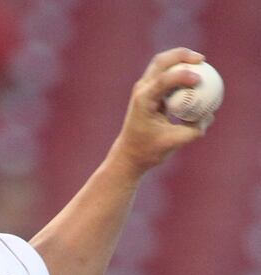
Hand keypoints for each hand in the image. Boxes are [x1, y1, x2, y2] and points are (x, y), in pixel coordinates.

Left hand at [111, 47, 211, 175]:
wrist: (130, 152)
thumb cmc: (149, 149)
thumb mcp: (174, 142)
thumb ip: (194, 129)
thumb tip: (210, 114)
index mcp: (143, 101)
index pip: (162, 80)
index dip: (182, 76)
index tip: (199, 79)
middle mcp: (141, 90)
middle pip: (160, 62)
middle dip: (181, 55)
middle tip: (201, 59)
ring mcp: (144, 88)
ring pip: (161, 64)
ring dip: (180, 59)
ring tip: (201, 62)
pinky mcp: (149, 91)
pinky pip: (166, 74)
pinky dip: (180, 71)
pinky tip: (196, 75)